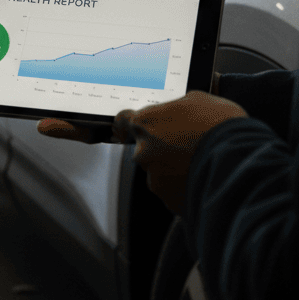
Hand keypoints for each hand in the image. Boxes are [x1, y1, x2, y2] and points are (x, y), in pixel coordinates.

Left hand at [37, 84, 245, 215]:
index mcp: (144, 121)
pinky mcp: (169, 200)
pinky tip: (211, 174)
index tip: (51, 126)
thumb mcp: (199, 99)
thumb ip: (175, 104)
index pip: (119, 122)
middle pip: (146, 147)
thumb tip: (172, 106)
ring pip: (162, 169)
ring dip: (180, 165)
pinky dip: (190, 183)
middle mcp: (143, 151)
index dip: (107, 125)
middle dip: (166, 145)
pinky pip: (176, 188)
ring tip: (212, 157)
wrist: (247, 164)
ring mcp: (155, 178)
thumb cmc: (225, 127)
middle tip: (195, 141)